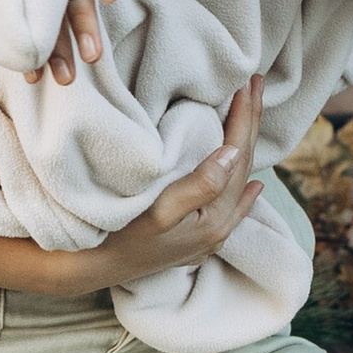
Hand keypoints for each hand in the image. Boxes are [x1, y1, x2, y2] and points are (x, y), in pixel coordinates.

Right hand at [97, 82, 265, 284]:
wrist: (93, 268)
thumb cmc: (118, 235)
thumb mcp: (159, 210)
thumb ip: (200, 184)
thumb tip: (233, 152)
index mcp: (214, 217)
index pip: (237, 156)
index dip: (243, 118)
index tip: (248, 84)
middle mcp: (220, 228)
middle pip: (244, 167)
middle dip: (250, 125)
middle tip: (259, 86)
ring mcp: (210, 236)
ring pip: (239, 184)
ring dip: (246, 148)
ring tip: (252, 118)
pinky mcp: (198, 239)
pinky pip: (231, 205)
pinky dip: (242, 188)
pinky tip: (255, 186)